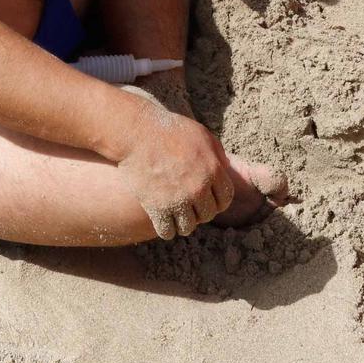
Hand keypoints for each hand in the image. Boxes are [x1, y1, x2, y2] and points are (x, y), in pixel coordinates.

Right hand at [114, 96, 236, 238]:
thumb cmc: (170, 130)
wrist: (138, 133)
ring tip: (177, 214)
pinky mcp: (157, 208)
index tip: (208, 198)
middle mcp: (198, 188)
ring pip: (188, 227)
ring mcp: (177, 200)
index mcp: (212, 170)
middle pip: (208, 215)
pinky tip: (163, 219)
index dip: (218, 200)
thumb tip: (225, 168)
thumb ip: (217, 153)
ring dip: (184, 221)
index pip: (225, 199)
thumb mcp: (202, 134)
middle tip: (190, 205)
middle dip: (201, 210)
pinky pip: (167, 231)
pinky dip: (167, 229)